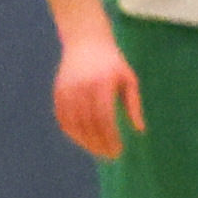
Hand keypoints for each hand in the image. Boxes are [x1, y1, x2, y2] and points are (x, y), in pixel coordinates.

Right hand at [50, 29, 140, 160]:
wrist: (86, 41)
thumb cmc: (113, 63)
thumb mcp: (129, 79)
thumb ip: (133, 104)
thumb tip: (139, 130)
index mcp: (102, 83)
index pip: (105, 117)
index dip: (110, 136)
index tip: (118, 150)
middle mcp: (82, 86)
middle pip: (89, 122)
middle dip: (99, 142)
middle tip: (110, 156)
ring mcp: (67, 88)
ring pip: (73, 122)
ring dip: (85, 140)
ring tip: (98, 152)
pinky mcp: (58, 90)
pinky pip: (62, 116)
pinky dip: (71, 131)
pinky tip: (82, 140)